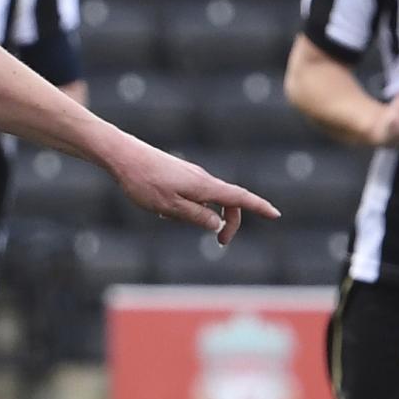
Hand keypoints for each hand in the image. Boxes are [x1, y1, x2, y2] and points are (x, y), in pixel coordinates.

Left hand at [103, 133, 280, 244]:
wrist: (123, 156)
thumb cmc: (144, 182)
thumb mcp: (169, 207)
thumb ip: (196, 217)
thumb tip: (217, 222)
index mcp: (204, 186)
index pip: (239, 198)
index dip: (258, 207)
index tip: (275, 215)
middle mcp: (202, 179)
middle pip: (227, 202)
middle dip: (228, 221)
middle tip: (221, 243)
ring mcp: (190, 176)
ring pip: (204, 201)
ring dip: (193, 215)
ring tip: (164, 214)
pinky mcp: (178, 175)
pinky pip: (189, 196)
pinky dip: (181, 207)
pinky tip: (158, 209)